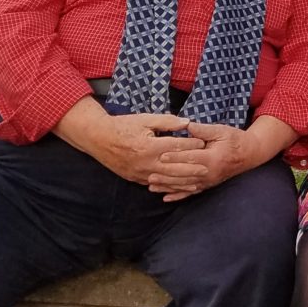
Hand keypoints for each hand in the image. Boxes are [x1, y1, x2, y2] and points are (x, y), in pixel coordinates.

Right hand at [59, 102, 195, 185]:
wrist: (99, 139)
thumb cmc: (123, 126)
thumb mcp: (145, 119)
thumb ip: (167, 121)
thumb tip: (187, 123)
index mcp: (150, 146)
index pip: (176, 147)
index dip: (191, 145)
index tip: (204, 143)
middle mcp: (146, 162)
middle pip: (175, 168)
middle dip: (192, 168)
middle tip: (208, 168)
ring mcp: (141, 173)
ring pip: (167, 180)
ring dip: (184, 182)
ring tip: (199, 181)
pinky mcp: (136, 179)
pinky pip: (156, 185)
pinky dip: (170, 187)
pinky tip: (180, 187)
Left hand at [148, 121, 252, 201]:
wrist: (249, 154)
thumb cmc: (234, 139)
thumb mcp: (220, 131)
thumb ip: (203, 130)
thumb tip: (187, 126)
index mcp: (213, 158)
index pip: (191, 158)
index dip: (176, 156)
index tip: (161, 155)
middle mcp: (209, 173)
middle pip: (185, 175)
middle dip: (166, 175)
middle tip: (149, 174)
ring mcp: (208, 181)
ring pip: (185, 186)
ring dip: (168, 187)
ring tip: (152, 186)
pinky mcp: (208, 185)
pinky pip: (191, 193)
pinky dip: (178, 196)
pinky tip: (166, 198)